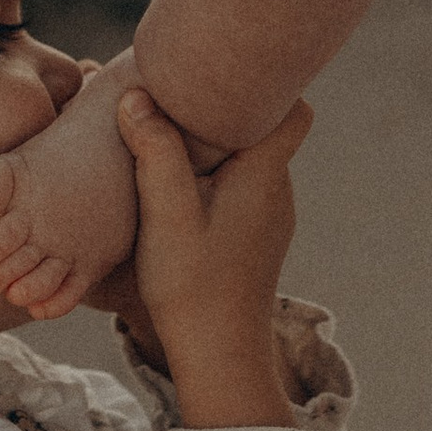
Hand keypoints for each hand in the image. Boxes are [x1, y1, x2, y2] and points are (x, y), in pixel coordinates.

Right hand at [113, 89, 308, 428]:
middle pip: (265, 126)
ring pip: (249, 155)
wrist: (218, 355)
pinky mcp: (255, 232)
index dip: (265, 84)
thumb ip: (155, 154)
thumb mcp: (166, 216)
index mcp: (264, 174)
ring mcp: (269, 213)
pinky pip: (241, 183)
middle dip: (224, 109)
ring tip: (169, 138)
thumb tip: (137, 96)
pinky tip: (177, 183)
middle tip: (176, 96)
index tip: (219, 75)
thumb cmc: (193, 286)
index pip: (293, 107)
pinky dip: (214, 173)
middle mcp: (277, 188)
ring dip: (215, 143)